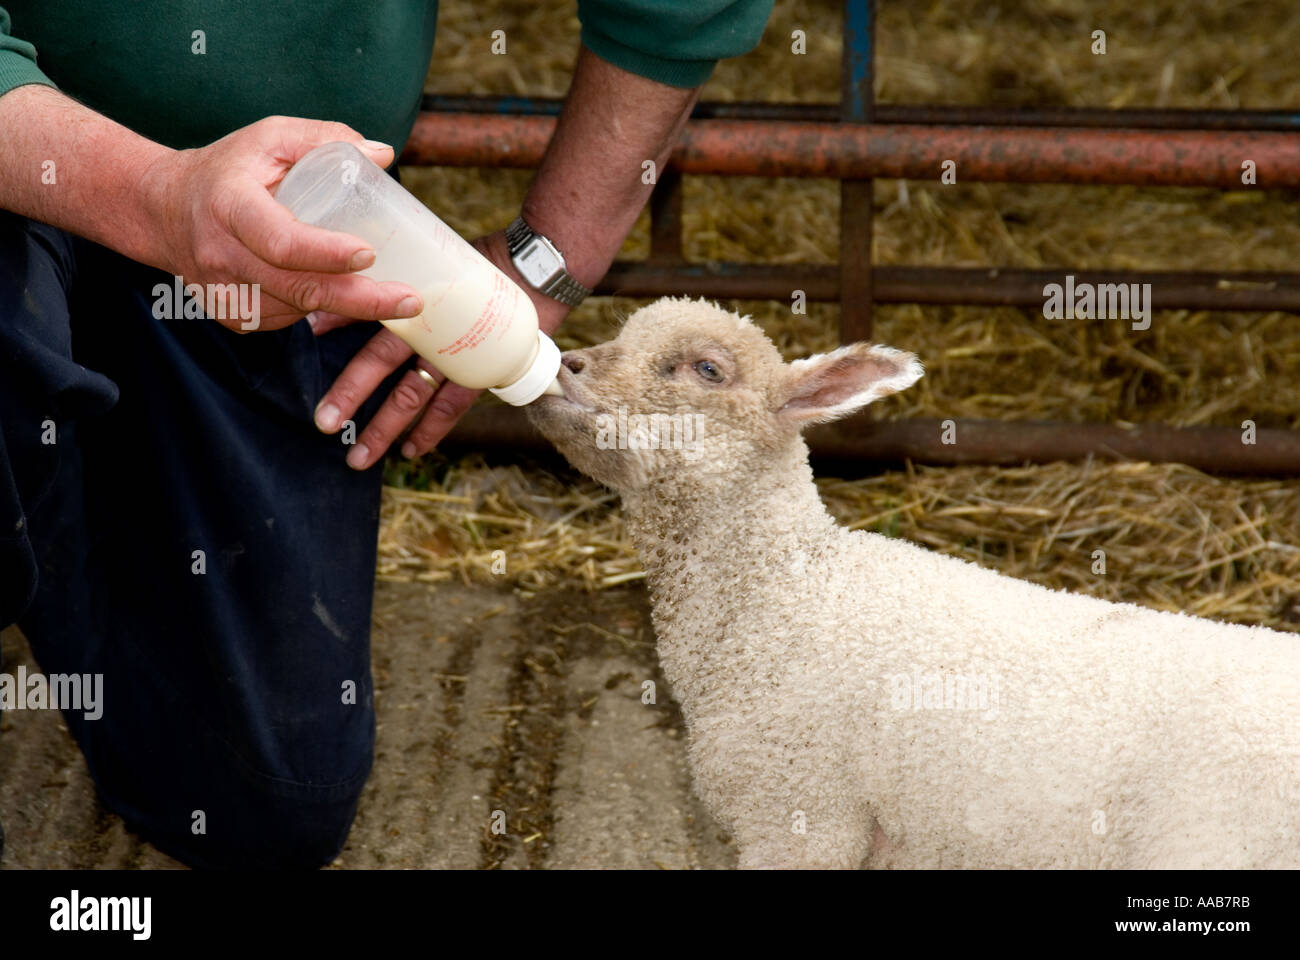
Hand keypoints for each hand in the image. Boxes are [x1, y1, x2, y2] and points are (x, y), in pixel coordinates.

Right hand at [142, 116, 423, 331]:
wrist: (165, 209)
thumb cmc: (229, 169)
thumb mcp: (270, 137)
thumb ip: (325, 139)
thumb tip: (383, 155)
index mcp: (229, 205)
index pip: (281, 241)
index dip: (326, 253)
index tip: (369, 254)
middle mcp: (220, 255)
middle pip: (298, 288)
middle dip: (361, 300)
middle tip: (410, 301)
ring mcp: (223, 293)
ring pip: (298, 309)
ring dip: (345, 305)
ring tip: (388, 296)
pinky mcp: (232, 316)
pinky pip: (287, 320)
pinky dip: (319, 310)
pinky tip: (340, 294)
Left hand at [312, 231, 569, 469]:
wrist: (539, 271)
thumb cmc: (483, 261)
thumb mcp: (436, 256)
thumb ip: (400, 268)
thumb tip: (347, 276)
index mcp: (419, 297)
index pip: (373, 308)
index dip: (339, 319)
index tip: (309, 335)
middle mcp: (432, 331)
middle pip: (382, 362)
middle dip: (350, 395)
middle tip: (323, 423)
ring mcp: (456, 356)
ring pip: (412, 396)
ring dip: (384, 428)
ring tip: (358, 457)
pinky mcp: (479, 372)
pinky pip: (450, 408)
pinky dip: (429, 431)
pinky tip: (409, 453)